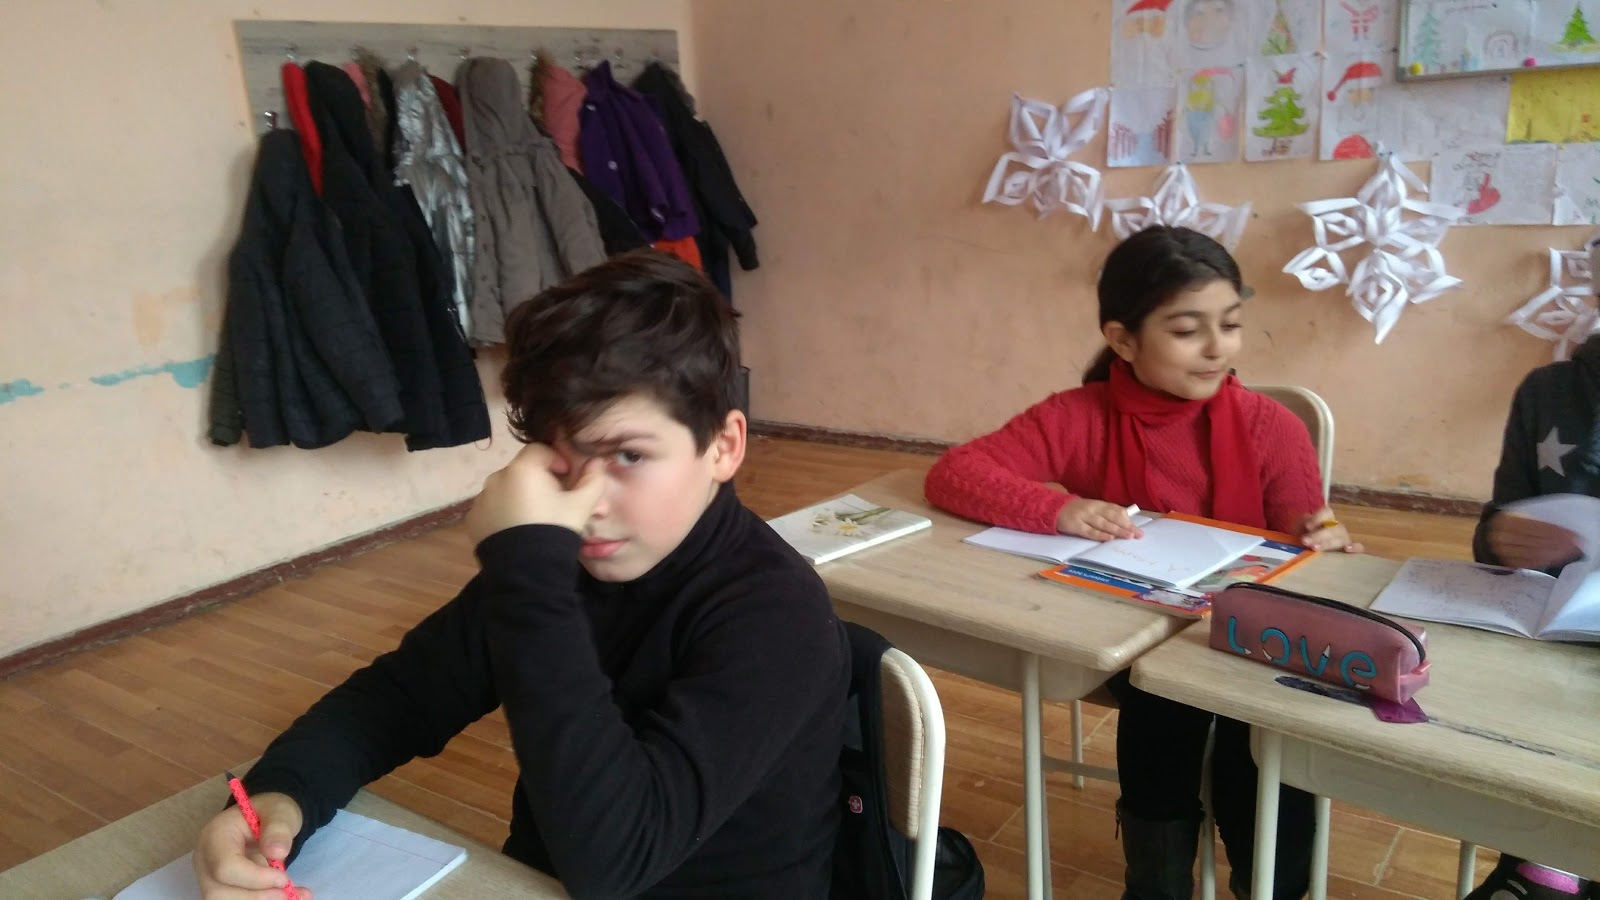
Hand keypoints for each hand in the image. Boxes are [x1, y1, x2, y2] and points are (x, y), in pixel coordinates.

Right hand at [193, 791, 310, 898]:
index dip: (255, 879)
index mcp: (215, 836)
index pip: (225, 867)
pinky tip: (288, 897)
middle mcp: (205, 861)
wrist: (266, 820)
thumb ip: (278, 829)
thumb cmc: (269, 813)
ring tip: (292, 895)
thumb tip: (277, 853)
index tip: (283, 879)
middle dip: (256, 898)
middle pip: (218, 893)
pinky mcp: (222, 889)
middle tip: (288, 893)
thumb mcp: (279, 812)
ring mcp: (210, 878)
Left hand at [465, 443, 606, 542]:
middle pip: (521, 470)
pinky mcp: (473, 519)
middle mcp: (496, 478)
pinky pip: (492, 508)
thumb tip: (597, 462)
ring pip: (505, 489)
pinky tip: (516, 531)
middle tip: (553, 503)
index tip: (566, 478)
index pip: (540, 450)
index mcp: (523, 469)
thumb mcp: (581, 506)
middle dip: (538, 480)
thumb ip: (593, 479)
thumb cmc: (555, 530)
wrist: (526, 571)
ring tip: (533, 520)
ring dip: (519, 496)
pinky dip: (503, 513)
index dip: (556, 460)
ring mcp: (481, 499)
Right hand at [1056, 498, 1143, 541]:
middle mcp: (1093, 509)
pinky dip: (1100, 535)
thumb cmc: (1076, 511)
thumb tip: (1125, 522)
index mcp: (1099, 504)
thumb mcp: (1091, 508)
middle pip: (1113, 517)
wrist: (1053, 508)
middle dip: (1127, 526)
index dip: (1128, 519)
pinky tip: (1109, 538)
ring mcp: (1084, 516)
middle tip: (1139, 534)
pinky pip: (1089, 531)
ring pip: (1104, 524)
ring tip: (1129, 536)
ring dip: (1117, 530)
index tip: (1138, 528)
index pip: (1116, 510)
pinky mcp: (1075, 525)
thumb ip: (1105, 514)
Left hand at [1297, 507, 1363, 552]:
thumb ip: (1301, 524)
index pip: (1327, 512)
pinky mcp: (1347, 548)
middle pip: (1333, 528)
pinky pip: (1358, 547)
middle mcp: (1337, 525)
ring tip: (1315, 548)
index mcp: (1325, 516)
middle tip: (1305, 541)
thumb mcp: (1298, 525)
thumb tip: (1308, 528)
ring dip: (1328, 543)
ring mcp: (1343, 537)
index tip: (1307, 526)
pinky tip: (1347, 549)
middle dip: (1318, 535)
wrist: (1305, 543)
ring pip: (1341, 538)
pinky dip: (1355, 548)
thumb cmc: (1303, 532)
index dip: (1318, 518)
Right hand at [1486, 511, 1581, 570]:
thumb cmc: (1511, 523)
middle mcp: (1502, 536)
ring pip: (1533, 553)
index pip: (1535, 526)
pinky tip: (1557, 558)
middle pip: (1535, 541)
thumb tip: (1561, 529)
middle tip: (1575, 544)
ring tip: (1569, 552)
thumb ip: (1536, 521)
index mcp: (1507, 520)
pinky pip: (1529, 563)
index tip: (1572, 534)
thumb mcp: (1519, 516)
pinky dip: (1545, 561)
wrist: (1489, 535)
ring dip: (1554, 553)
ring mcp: (1503, 551)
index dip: (1554, 530)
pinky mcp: (1506, 562)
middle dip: (1558, 543)